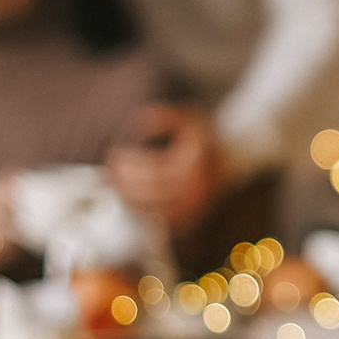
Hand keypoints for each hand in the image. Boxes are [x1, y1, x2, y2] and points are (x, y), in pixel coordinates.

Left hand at [106, 104, 222, 236]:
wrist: (228, 161)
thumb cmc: (200, 138)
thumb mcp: (188, 117)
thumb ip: (166, 115)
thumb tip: (140, 122)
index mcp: (198, 166)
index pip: (157, 171)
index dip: (132, 165)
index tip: (114, 156)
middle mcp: (200, 191)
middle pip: (154, 194)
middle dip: (127, 184)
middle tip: (110, 173)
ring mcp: (196, 209)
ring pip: (156, 212)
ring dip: (131, 200)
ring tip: (115, 186)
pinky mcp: (191, 220)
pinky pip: (162, 223)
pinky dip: (144, 212)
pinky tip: (129, 199)